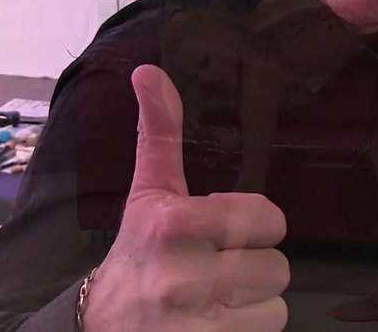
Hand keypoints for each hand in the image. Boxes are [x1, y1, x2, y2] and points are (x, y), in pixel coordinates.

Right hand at [82, 65, 289, 330]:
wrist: (99, 326)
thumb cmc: (137, 253)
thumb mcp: (148, 193)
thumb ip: (158, 134)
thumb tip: (148, 71)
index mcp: (174, 224)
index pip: (270, 219)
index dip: (253, 227)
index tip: (223, 234)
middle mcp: (182, 275)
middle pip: (278, 267)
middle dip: (253, 269)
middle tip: (216, 271)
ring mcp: (194, 323)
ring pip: (276, 308)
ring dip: (252, 306)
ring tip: (214, 301)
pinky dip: (246, 331)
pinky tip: (213, 324)